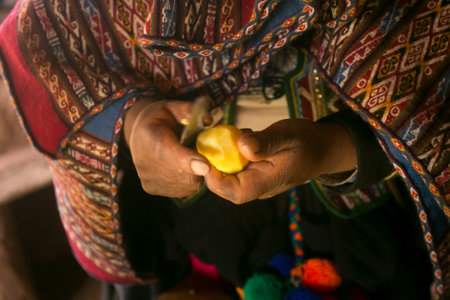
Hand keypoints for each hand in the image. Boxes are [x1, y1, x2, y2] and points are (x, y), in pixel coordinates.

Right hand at [124, 97, 209, 197]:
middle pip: (184, 173)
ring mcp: (148, 179)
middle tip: (199, 151)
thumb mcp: (174, 107)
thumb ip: (190, 111)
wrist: (139, 135)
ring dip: (196, 174)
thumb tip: (209, 120)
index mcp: (151, 136)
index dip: (187, 161)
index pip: (168, 152)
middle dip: (200, 165)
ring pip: (188, 184)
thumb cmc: (162, 118)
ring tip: (188, 158)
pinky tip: (183, 168)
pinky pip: (183, 190)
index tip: (205, 165)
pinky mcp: (152, 189)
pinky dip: (189, 181)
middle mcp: (145, 162)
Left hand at [203, 118, 356, 203]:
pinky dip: (234, 150)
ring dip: (225, 152)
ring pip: (229, 172)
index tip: (206, 156)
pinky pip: (237, 165)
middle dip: (215, 161)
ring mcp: (257, 180)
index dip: (215, 180)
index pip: (235, 192)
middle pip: (226, 183)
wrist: (323, 149)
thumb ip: (266, 141)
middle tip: (219, 135)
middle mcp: (259, 186)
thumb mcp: (288, 134)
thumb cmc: (308, 141)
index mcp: (268, 181)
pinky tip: (246, 136)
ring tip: (240, 133)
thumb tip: (241, 146)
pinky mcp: (255, 172)